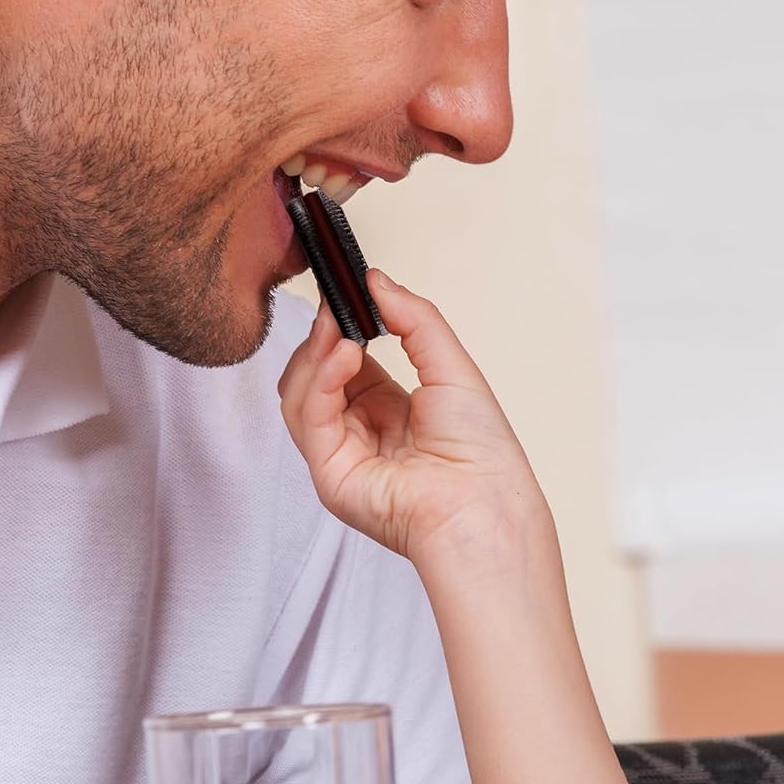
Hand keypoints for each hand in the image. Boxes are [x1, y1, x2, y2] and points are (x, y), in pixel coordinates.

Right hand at [278, 275, 548, 570]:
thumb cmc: (482, 451)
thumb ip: (414, 319)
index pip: (346, 361)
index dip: (341, 326)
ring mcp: (341, 454)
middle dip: (323, 336)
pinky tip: (346, 356)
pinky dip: (321, 379)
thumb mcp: (452, 366)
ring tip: (342, 329)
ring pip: (299, 393)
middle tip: (338, 304)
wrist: (485, 503)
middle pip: (314, 374)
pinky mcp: (329, 473)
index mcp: (390, 410)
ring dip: (316, 353)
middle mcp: (361, 431)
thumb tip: (377, 279)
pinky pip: (309, 416)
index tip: (343, 291)